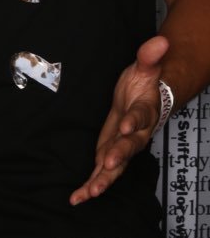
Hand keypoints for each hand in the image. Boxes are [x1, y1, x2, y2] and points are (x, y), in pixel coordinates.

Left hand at [70, 34, 167, 205]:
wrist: (152, 98)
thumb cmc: (147, 82)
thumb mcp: (146, 67)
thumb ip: (150, 56)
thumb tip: (161, 39)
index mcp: (145, 111)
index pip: (140, 116)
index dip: (134, 120)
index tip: (125, 124)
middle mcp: (137, 133)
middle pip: (129, 146)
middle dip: (118, 155)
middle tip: (108, 162)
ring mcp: (124, 145)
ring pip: (116, 166)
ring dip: (102, 179)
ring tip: (88, 193)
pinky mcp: (112, 151)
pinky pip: (103, 172)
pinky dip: (92, 185)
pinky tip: (78, 197)